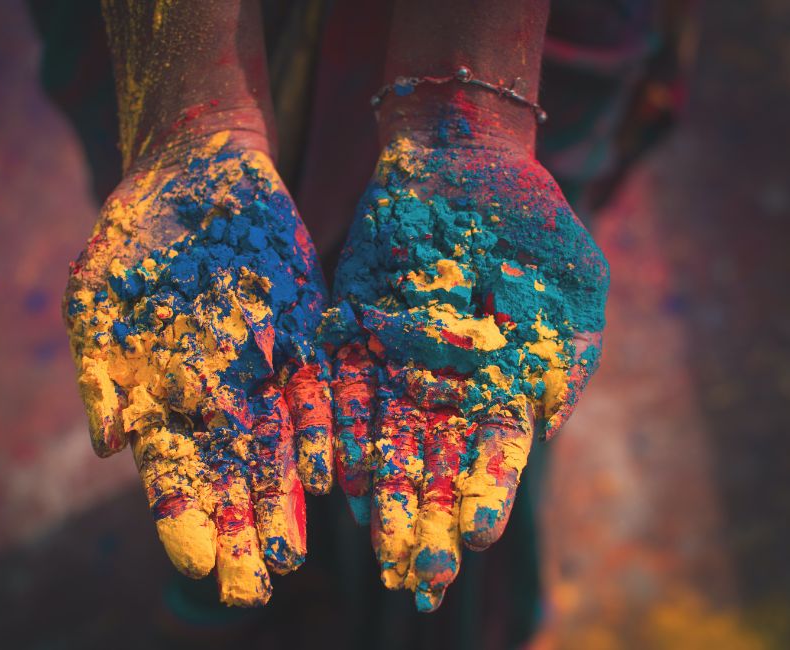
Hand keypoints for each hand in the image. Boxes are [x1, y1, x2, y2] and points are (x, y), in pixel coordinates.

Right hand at [64, 132, 332, 606]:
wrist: (198, 175)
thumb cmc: (135, 236)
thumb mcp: (98, 294)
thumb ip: (101, 371)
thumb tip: (109, 444)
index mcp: (161, 397)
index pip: (172, 475)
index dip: (185, 521)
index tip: (200, 567)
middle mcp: (215, 398)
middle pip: (229, 478)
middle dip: (239, 534)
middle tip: (252, 590)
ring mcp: (262, 372)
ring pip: (276, 448)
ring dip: (282, 500)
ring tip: (291, 554)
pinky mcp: (303, 339)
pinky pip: (317, 393)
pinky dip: (320, 433)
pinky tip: (328, 475)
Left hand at [323, 134, 608, 610]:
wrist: (464, 162)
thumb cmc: (533, 221)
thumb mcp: (573, 284)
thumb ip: (566, 355)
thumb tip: (549, 424)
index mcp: (502, 384)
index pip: (493, 455)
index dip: (485, 495)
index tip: (474, 539)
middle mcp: (445, 386)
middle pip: (433, 463)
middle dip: (426, 517)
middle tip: (417, 573)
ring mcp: (395, 363)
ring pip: (383, 437)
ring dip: (379, 489)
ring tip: (370, 541)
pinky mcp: (352, 333)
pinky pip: (340, 387)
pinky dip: (336, 427)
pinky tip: (331, 469)